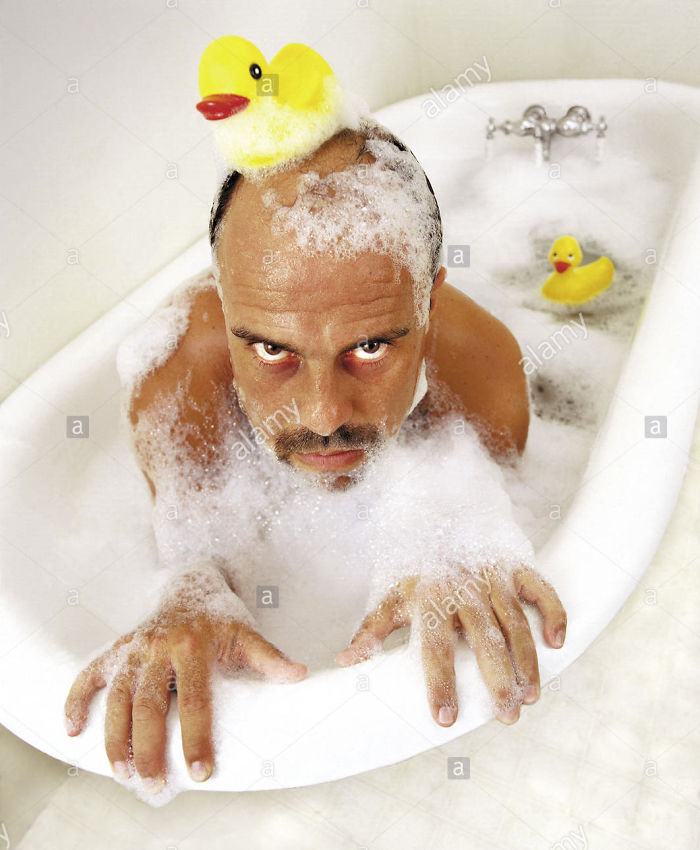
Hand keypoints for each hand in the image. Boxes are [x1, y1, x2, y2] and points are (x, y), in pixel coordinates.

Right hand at [64, 610, 306, 791]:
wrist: (191, 585)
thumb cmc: (220, 616)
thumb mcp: (245, 633)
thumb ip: (268, 657)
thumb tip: (299, 675)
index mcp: (193, 646)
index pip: (194, 699)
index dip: (196, 737)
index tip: (201, 772)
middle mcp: (158, 647)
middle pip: (148, 705)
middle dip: (150, 750)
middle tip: (155, 785)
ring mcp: (133, 648)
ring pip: (116, 697)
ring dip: (116, 739)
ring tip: (123, 775)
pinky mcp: (116, 648)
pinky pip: (89, 674)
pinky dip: (76, 700)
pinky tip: (73, 730)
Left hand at [335, 563, 565, 725]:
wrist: (439, 516)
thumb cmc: (416, 569)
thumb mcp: (391, 596)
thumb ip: (373, 630)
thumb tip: (346, 661)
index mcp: (430, 597)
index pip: (435, 647)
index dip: (440, 683)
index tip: (445, 718)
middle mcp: (464, 588)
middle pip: (485, 640)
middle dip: (498, 680)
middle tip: (506, 716)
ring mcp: (492, 577)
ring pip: (516, 623)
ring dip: (527, 661)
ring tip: (530, 696)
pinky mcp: (515, 566)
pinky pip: (540, 589)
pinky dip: (552, 613)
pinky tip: (557, 643)